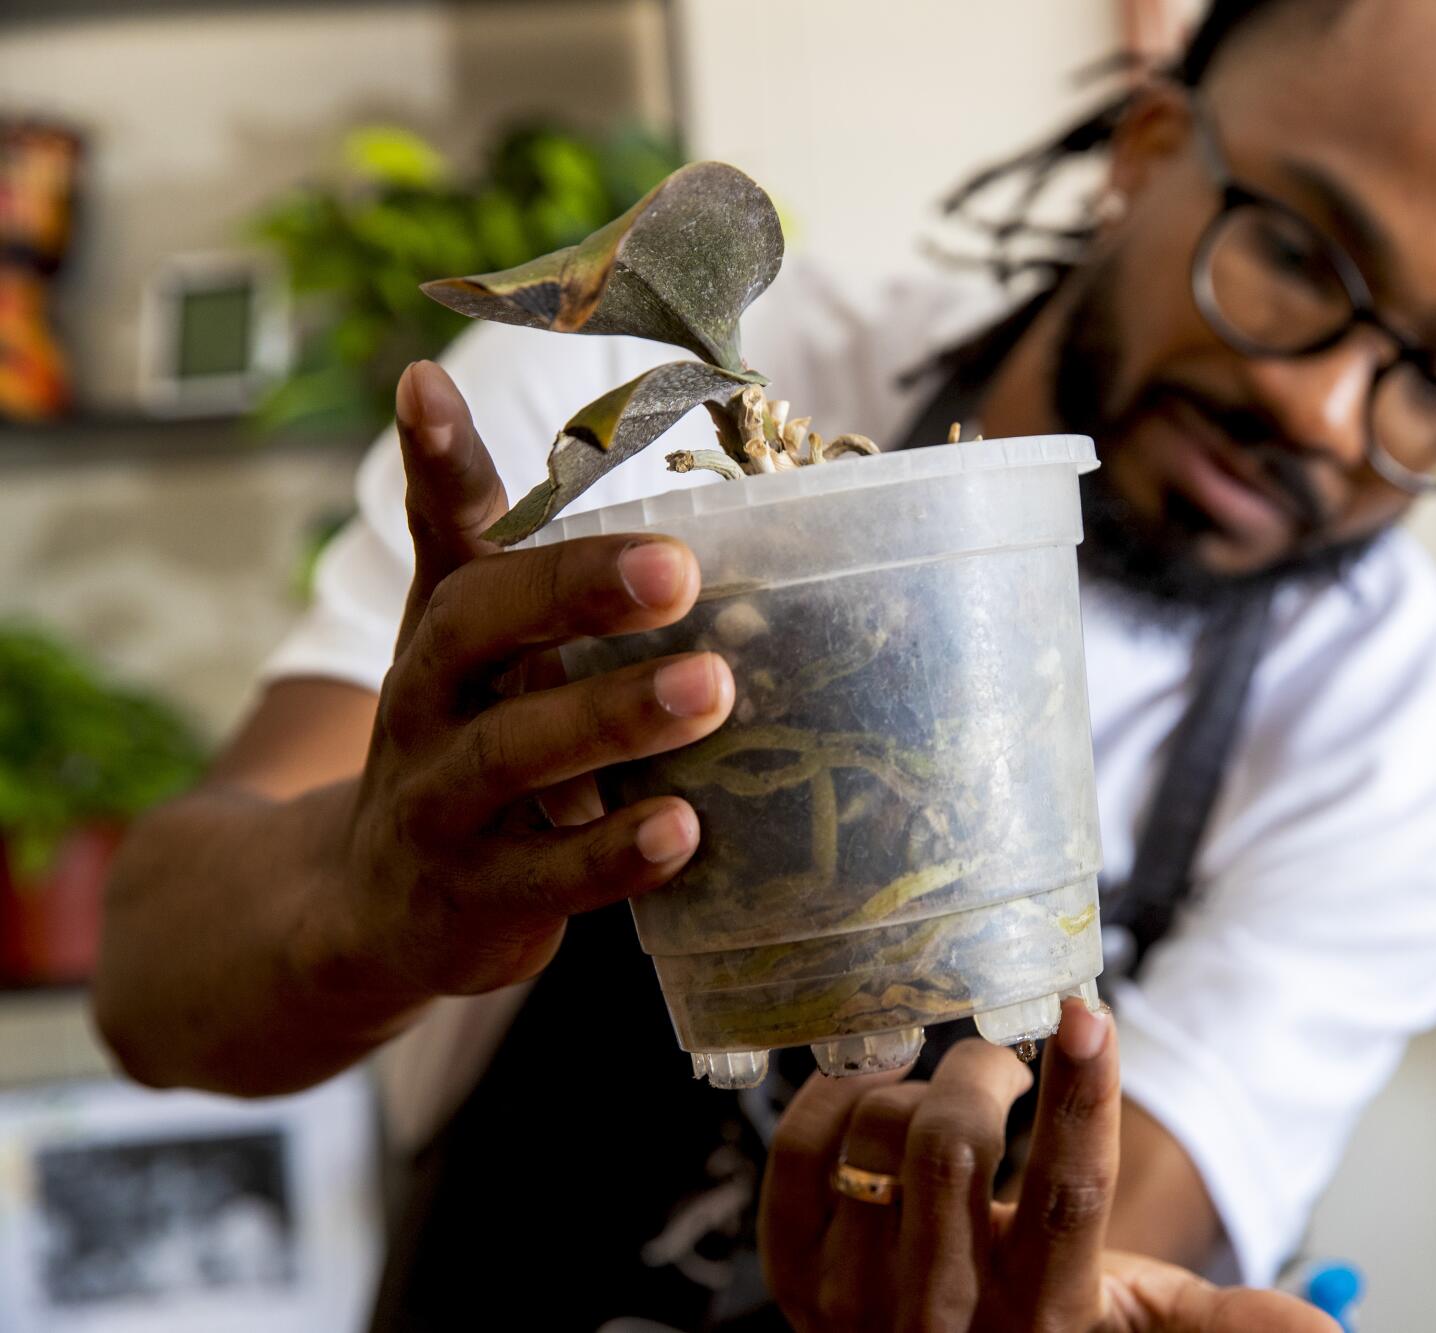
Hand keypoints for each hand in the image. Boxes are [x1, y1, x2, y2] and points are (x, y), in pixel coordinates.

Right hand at [330, 360, 735, 997]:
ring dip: (612, 718)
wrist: (370, 910)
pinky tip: (684, 828)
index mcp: (444, 629)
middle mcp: (426, 705)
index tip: (428, 387)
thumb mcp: (467, 641)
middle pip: (477, 631)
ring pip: (512, 756)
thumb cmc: (458, 740)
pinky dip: (614, 854)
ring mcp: (441, 807)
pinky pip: (547, 877)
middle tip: (677, 569)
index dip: (438, 460)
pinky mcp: (477, 900)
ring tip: (710, 688)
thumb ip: (484, 531)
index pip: (443, 531)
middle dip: (572, 592)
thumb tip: (442, 384)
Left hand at [760, 1000, 1339, 1332]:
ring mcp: (859, 1297)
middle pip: (950, 1146)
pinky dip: (832, 1099)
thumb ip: (1224, 1319)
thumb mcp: (1143, 1322)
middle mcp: (944, 1312)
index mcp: (1044, 1315)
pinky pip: (798, 1155)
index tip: (1089, 1011)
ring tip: (947, 1094)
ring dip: (917, 1086)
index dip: (1083, 1096)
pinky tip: (873, 1093)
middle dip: (985, 1071)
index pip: (1068, 1195)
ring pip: (879, 1140)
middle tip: (1005, 1059)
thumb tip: (1330, 1328)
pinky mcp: (796, 1278)